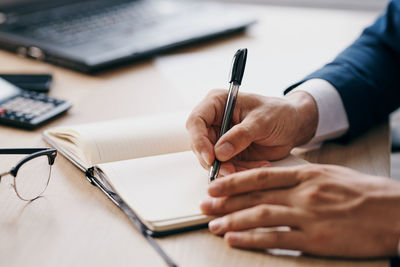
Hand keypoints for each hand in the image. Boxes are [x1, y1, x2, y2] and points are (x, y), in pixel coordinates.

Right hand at [186, 89, 317, 174]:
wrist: (294, 125)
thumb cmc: (279, 113)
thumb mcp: (262, 121)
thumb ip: (240, 135)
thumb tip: (220, 152)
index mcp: (217, 103)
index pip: (196, 121)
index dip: (199, 140)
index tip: (210, 158)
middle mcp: (214, 121)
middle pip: (200, 144)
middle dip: (213, 161)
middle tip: (229, 171)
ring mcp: (220, 138)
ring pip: (211, 160)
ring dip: (228, 169)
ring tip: (251, 168)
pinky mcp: (229, 153)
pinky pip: (226, 167)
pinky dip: (239, 172)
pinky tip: (258, 166)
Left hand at [200, 164, 399, 257]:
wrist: (393, 211)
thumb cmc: (362, 192)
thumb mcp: (328, 175)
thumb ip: (300, 178)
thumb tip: (275, 183)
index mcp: (306, 175)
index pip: (261, 176)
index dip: (234, 181)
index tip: (214, 186)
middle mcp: (302, 193)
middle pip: (255, 196)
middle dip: (226, 202)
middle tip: (204, 207)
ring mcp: (308, 216)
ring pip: (261, 216)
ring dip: (233, 221)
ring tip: (214, 225)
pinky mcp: (315, 240)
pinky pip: (277, 238)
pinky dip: (252, 239)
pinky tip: (235, 239)